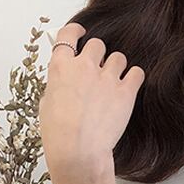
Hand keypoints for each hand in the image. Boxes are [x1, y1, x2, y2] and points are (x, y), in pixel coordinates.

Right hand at [39, 22, 145, 173]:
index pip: (68, 34)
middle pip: (97, 45)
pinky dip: (135, 77)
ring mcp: (106, 78)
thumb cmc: (59, 134)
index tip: (81, 34)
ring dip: (117, 66)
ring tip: (115, 80)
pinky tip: (131, 84)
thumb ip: (58, 85)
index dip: (77, 32)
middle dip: (99, 55)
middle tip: (99, 69)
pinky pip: (137, 73)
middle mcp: (84, 67)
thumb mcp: (47, 104)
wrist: (77, 151)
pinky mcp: (125, 93)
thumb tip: (64, 84)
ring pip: (118, 57)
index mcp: (61, 66)